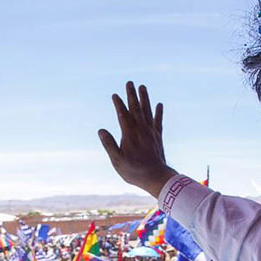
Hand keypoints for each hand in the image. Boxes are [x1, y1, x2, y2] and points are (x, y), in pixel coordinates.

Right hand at [99, 82, 176, 197]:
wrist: (156, 177)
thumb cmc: (134, 171)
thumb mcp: (117, 160)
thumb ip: (109, 144)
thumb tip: (101, 130)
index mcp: (129, 134)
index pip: (123, 115)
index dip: (119, 104)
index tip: (114, 95)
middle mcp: (141, 130)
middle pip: (136, 108)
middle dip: (132, 95)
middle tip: (129, 82)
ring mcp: (151, 132)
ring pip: (147, 111)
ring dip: (145, 98)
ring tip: (142, 87)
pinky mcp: (158, 137)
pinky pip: (158, 121)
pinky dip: (158, 112)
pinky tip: (159, 104)